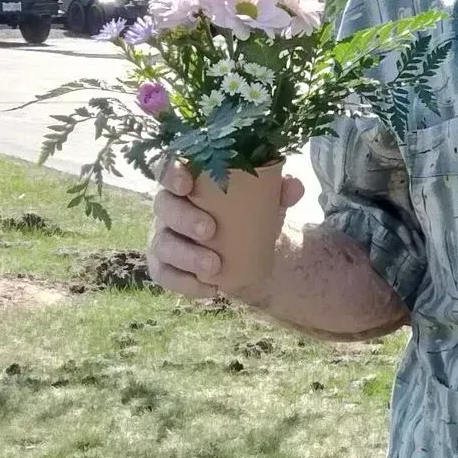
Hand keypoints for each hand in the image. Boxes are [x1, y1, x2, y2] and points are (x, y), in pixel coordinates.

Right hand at [147, 158, 303, 302]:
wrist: (246, 249)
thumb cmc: (246, 213)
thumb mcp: (265, 201)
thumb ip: (279, 191)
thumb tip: (294, 186)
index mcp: (187, 181)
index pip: (167, 168)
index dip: (170, 172)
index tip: (186, 182)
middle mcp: (169, 206)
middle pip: (164, 206)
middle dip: (184, 218)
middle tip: (209, 230)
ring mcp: (163, 236)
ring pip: (163, 244)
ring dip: (187, 256)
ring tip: (214, 266)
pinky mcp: (164, 265)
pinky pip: (166, 275)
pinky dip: (186, 283)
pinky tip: (209, 288)